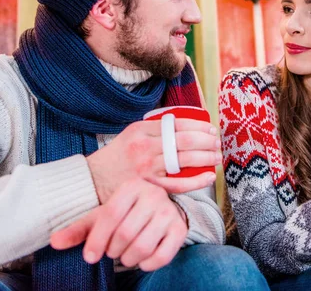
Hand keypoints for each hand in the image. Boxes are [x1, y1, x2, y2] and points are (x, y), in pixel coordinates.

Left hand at [51, 178, 187, 271]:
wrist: (160, 211)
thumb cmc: (126, 214)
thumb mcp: (102, 217)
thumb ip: (78, 229)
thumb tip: (54, 242)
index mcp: (132, 186)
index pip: (110, 215)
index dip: (96, 240)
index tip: (89, 257)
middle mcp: (153, 195)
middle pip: (125, 233)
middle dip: (113, 250)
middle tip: (113, 251)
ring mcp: (169, 212)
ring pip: (142, 247)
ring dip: (129, 259)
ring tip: (126, 254)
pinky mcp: (180, 230)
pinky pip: (162, 256)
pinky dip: (148, 264)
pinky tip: (142, 259)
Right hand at [87, 118, 220, 202]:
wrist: (92, 180)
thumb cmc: (116, 157)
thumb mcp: (131, 134)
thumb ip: (155, 130)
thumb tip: (186, 126)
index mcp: (141, 130)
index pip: (177, 123)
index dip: (198, 125)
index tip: (210, 129)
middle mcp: (145, 147)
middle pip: (185, 140)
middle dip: (207, 140)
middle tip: (218, 142)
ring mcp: (148, 168)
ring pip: (185, 160)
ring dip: (206, 157)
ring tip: (217, 156)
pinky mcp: (150, 187)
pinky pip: (180, 184)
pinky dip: (198, 180)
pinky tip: (210, 176)